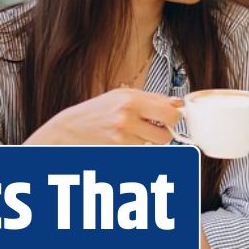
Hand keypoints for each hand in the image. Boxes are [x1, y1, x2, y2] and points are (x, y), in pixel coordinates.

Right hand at [25, 89, 183, 144]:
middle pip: (166, 136)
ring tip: (132, 132)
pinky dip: (137, 148)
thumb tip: (178, 104)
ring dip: (148, 141)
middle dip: (165, 133)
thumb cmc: (97, 110)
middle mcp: (126, 120)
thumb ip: (153, 99)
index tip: (170, 116)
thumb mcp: (123, 95)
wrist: (70, 129)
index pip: (171, 114)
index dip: (175, 117)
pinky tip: (124, 140)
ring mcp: (121, 139)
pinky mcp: (118, 153)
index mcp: (130, 101)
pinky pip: (141, 152)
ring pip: (153, 146)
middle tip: (155, 127)